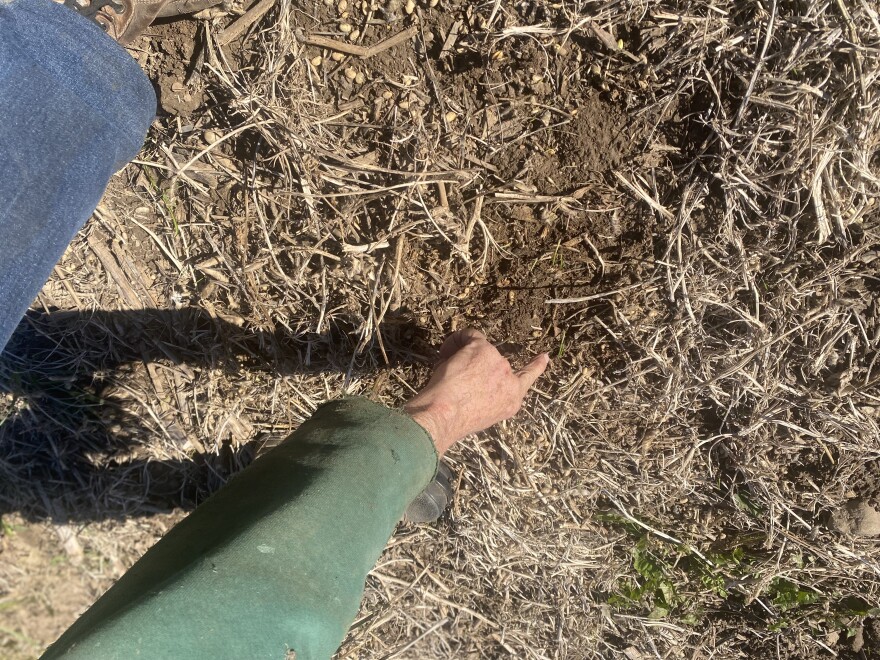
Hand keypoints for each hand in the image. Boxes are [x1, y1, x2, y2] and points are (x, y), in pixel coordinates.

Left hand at [404, 329, 549, 454]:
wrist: (447, 414)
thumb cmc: (454, 421)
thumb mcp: (479, 415)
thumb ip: (484, 397)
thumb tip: (471, 381)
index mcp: (511, 402)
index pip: (526, 380)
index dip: (536, 367)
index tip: (543, 357)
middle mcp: (510, 382)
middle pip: (492, 364)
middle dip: (474, 367)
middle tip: (455, 378)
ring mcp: (499, 363)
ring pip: (479, 348)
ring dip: (462, 355)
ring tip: (446, 372)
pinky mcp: (484, 350)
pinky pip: (471, 335)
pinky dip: (457, 340)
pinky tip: (446, 352)